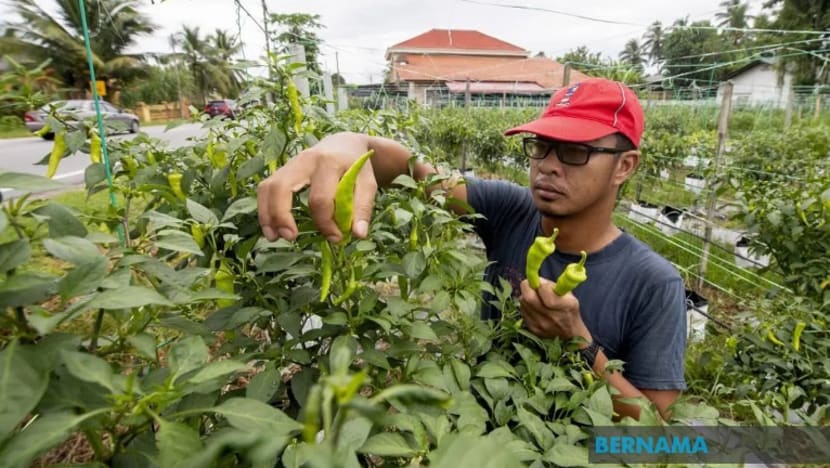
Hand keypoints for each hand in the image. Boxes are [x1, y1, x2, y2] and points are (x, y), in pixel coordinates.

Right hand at [257, 147, 377, 242]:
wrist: (344, 144)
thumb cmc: (356, 167)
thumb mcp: (367, 184)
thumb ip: (363, 208)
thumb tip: (358, 234)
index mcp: (329, 162)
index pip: (321, 198)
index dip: (326, 223)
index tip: (336, 238)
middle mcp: (305, 160)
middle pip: (283, 187)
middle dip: (283, 215)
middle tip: (291, 238)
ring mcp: (290, 164)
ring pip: (269, 187)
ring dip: (267, 214)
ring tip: (274, 237)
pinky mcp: (282, 170)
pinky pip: (265, 188)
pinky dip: (264, 209)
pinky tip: (271, 229)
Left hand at [519, 278, 591, 342]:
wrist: (570, 335)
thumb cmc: (569, 311)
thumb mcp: (568, 296)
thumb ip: (553, 286)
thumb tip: (537, 280)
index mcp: (566, 306)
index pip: (545, 292)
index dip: (541, 285)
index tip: (543, 284)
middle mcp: (552, 317)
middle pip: (529, 298)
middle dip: (527, 287)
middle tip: (530, 284)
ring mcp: (541, 325)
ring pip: (523, 303)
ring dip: (526, 296)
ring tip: (534, 297)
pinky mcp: (533, 329)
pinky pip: (523, 311)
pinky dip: (526, 306)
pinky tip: (533, 307)